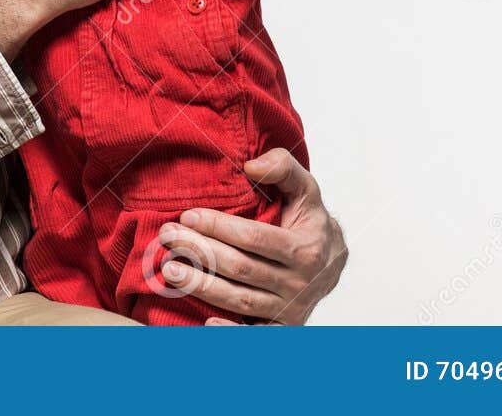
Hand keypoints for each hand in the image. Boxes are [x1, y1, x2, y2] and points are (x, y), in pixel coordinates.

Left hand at [156, 147, 347, 323]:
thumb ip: (283, 167)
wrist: (334, 263)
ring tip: (170, 269)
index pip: (254, 238)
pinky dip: (229, 331)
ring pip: (240, 300)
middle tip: (168, 237)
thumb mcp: (306, 189)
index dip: (219, 227)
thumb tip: (251, 166)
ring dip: (201, 286)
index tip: (188, 215)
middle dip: (200, 252)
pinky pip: (254, 334)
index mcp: (306, 248)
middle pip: (241, 269)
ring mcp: (290, 309)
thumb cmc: (310, 222)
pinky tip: (203, 321)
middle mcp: (299, 282)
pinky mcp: (281, 328)